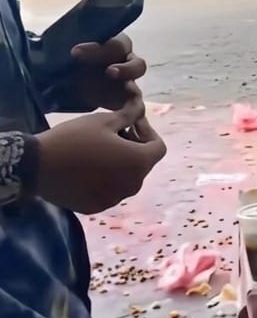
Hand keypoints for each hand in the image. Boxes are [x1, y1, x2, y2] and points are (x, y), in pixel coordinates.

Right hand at [34, 102, 166, 214]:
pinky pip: (110, 190)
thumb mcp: (104, 120)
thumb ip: (130, 116)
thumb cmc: (74, 138)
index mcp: (138, 163)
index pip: (158, 147)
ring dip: (121, 163)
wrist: (37, 166)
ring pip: (127, 178)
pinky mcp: (96, 207)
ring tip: (101, 149)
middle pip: (143, 164)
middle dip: (135, 146)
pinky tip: (88, 166)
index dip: (148, 132)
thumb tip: (142, 109)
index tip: (131, 123)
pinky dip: (107, 178)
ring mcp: (114, 200)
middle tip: (116, 132)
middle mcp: (132, 186)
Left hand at [70, 0, 146, 110]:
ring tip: (116, 100)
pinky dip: (135, 115)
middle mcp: (125, 64)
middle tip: (106, 72)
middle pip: (136, 65)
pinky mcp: (122, 103)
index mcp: (117, 46)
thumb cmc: (78, 49)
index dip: (99, 49)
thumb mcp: (80, 25)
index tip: (76, 51)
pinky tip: (128, 119)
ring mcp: (126, 85)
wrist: (66, 79)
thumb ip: (91, 1)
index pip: (117, 45)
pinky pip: (135, 109)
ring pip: (138, 87)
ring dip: (130, 96)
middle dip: (123, 68)